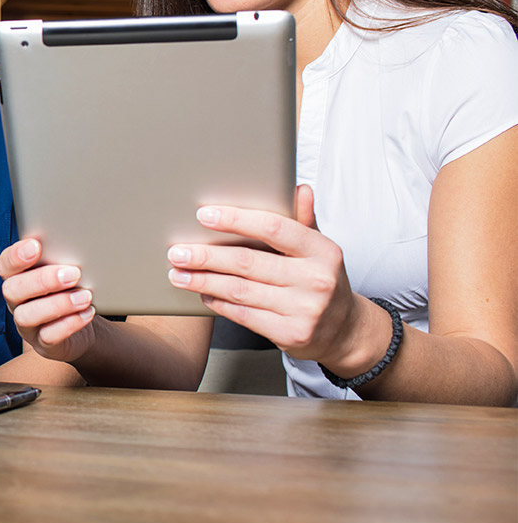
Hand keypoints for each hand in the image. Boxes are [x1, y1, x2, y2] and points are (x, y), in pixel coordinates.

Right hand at [0, 239, 97, 362]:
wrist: (82, 320)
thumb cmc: (68, 287)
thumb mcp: (62, 267)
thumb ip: (59, 255)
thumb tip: (76, 238)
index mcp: (16, 277)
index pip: (4, 265)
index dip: (15, 256)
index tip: (36, 245)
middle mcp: (16, 301)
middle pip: (12, 290)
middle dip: (42, 280)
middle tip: (73, 273)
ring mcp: (27, 325)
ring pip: (27, 316)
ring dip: (58, 304)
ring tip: (85, 295)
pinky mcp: (43, 344)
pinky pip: (49, 337)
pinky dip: (69, 324)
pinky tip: (87, 312)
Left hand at [165, 186, 365, 367]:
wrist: (344, 331)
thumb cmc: (321, 280)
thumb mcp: (319, 250)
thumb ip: (304, 220)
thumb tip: (299, 188)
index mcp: (323, 251)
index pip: (274, 227)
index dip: (236, 220)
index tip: (204, 215)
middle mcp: (316, 280)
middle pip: (248, 262)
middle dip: (206, 256)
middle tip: (176, 251)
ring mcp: (305, 310)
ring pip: (240, 290)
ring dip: (203, 281)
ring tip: (177, 273)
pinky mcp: (291, 335)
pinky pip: (244, 315)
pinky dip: (218, 303)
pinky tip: (202, 293)